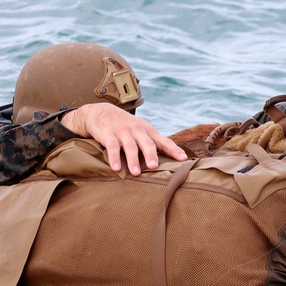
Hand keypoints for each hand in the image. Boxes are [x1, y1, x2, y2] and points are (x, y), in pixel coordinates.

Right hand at [59, 103, 187, 174]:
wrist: (102, 112)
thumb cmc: (127, 126)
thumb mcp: (142, 130)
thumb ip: (154, 143)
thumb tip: (172, 160)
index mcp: (148, 130)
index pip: (163, 141)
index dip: (173, 149)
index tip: (183, 159)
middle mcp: (137, 130)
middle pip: (147, 143)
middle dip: (151, 155)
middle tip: (154, 166)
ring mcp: (123, 132)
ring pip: (130, 146)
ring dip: (133, 160)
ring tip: (136, 173)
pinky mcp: (109, 135)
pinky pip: (112, 147)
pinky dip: (114, 158)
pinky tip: (116, 168)